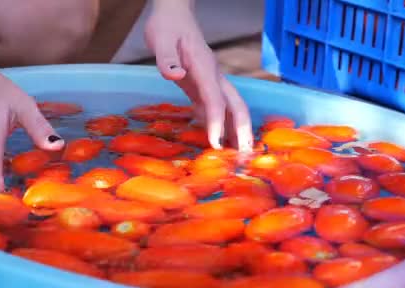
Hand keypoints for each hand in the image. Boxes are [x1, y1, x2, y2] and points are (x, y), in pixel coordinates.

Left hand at [144, 0, 252, 151]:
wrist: (174, 15)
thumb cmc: (166, 26)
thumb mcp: (160, 39)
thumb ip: (167, 59)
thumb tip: (175, 74)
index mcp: (205, 67)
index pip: (215, 99)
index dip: (217, 122)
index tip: (214, 143)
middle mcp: (214, 77)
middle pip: (236, 106)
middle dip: (242, 131)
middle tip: (244, 157)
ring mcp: (211, 82)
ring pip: (230, 109)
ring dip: (236, 131)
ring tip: (236, 156)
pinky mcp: (203, 86)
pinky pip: (216, 109)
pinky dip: (220, 126)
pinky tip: (218, 143)